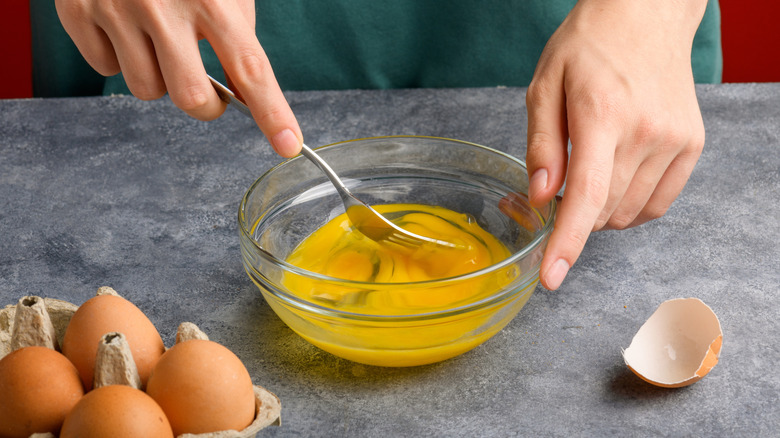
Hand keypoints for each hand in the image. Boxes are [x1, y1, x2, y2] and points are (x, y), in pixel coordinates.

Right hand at [55, 0, 301, 156]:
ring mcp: (116, 8)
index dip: (272, 112)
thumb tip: (246, 93)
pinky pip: (105, 68)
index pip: (250, 68)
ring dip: (159, 78)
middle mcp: (164, 5)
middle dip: (205, 105)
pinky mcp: (78, 10)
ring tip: (159, 41)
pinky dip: (118, 56)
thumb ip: (237, 35)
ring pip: (145, 89)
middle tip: (208, 92)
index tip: (288, 143)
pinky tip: (124, 26)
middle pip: (190, 97)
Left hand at [525, 0, 707, 289]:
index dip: (567, 243)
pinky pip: (656, 205)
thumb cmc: (587, 47)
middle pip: (603, 210)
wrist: (644, 16)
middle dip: (572, 215)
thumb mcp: (545, 85)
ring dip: (599, 211)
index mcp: (603, 114)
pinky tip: (614, 178)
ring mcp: (675, 140)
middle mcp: (646, 131)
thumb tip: (541, 199)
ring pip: (628, 214)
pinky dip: (628, 207)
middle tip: (556, 188)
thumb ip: (541, 146)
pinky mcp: (692, 146)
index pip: (587, 194)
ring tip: (589, 169)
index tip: (552, 279)